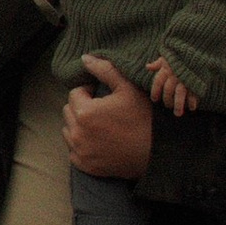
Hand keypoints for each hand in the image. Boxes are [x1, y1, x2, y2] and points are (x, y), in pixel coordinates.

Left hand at [61, 56, 154, 178]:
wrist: (157, 153)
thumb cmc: (143, 118)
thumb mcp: (127, 88)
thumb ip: (104, 70)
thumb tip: (84, 58)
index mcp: (84, 112)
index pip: (75, 93)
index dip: (88, 91)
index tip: (102, 95)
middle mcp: (77, 134)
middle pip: (69, 111)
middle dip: (82, 107)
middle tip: (102, 109)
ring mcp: (80, 152)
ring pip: (69, 131)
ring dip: (79, 125)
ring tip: (99, 124)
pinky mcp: (85, 166)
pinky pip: (73, 150)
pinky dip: (81, 144)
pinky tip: (98, 140)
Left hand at [146, 57, 197, 119]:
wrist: (198, 49)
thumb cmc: (180, 54)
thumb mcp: (168, 56)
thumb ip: (158, 63)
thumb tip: (148, 66)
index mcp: (166, 69)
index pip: (158, 82)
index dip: (155, 92)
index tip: (154, 100)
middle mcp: (174, 75)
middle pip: (168, 91)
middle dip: (167, 100)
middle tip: (168, 106)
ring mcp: (185, 79)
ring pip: (179, 94)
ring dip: (178, 105)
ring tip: (177, 114)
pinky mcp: (196, 81)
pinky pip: (193, 93)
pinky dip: (192, 101)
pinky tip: (192, 107)